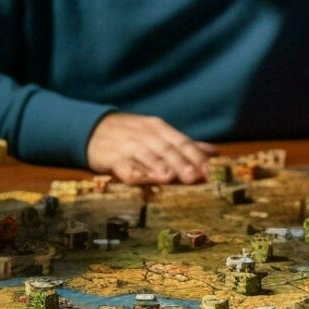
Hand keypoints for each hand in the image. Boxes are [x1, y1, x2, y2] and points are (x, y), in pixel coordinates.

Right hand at [86, 112, 216, 184]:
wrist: (94, 128)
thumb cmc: (133, 134)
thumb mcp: (158, 133)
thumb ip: (184, 144)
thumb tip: (214, 152)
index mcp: (159, 128)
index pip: (181, 141)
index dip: (196, 156)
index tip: (209, 170)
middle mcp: (145, 135)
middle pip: (166, 149)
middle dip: (180, 163)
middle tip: (194, 177)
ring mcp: (128, 146)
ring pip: (146, 156)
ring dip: (157, 166)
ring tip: (169, 178)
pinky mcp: (111, 157)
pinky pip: (123, 166)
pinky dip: (133, 173)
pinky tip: (141, 181)